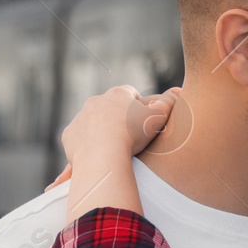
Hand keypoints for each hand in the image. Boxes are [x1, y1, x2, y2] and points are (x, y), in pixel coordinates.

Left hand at [59, 86, 178, 169]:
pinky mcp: (69, 135)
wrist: (102, 155)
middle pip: (109, 106)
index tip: (142, 120)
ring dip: (101, 131)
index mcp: (117, 94)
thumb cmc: (133, 135)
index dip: (138, 105)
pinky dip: (87, 145)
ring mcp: (80, 117)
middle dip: (117, 117)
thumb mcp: (159, 117)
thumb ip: (170, 103)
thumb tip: (178, 91)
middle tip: (129, 136)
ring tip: (113, 149)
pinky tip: (97, 155)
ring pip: (92, 122)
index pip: (130, 93)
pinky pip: (79, 138)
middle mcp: (96, 101)